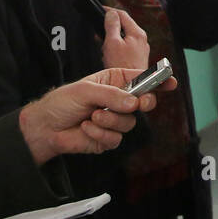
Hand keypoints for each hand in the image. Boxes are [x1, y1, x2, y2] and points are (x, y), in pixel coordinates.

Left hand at [18, 68, 175, 163]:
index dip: (158, 80)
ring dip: (110, 120)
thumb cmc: (62, 102)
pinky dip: (100, 134)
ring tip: (92, 117)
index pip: (142, 79)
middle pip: (144, 102)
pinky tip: (86, 128)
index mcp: (115, 81)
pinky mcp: (109, 138)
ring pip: (130, 123)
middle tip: (136, 104)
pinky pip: (116, 138)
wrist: (46, 127)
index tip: (171, 81)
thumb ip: (112, 95)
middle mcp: (119, 100)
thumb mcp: (86, 90)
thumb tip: (134, 102)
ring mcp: (115, 120)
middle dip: (142, 103)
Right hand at [100, 8, 148, 69]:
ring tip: (103, 42)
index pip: (123, 14)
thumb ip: (112, 26)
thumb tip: (111, 14)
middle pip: (124, 25)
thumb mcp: (112, 43)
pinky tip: (109, 53)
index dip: (110, 11)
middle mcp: (142, 40)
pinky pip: (126, 46)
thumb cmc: (122, 67)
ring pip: (124, 36)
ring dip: (113, 37)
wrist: (130, 87)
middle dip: (110, 25)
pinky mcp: (138, 57)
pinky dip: (116, 46)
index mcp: (137, 33)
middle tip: (99, 28)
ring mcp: (141, 49)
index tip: (100, 10)